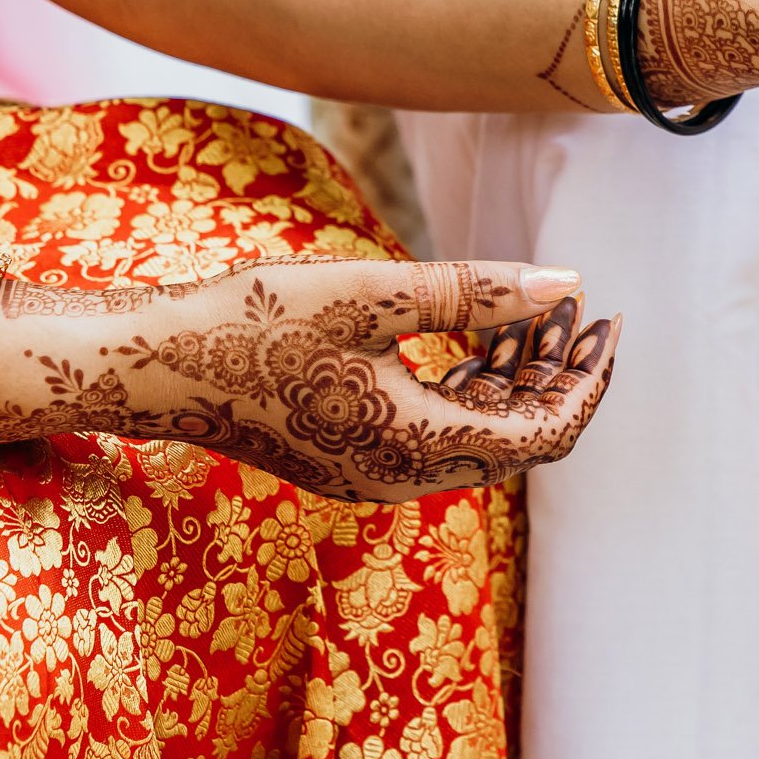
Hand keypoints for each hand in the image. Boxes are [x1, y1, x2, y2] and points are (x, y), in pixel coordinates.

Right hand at [0, 260, 618, 500]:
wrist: (151, 363)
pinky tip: (482, 335)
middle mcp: (403, 476)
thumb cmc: (252, 321)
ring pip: (478, 433)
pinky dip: (470, 384)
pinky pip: (437, 429)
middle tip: (584, 307)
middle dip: (560, 372)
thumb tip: (563, 282)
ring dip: (516, 376)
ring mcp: (375, 471)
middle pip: (519, 437)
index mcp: (417, 446)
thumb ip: (474, 292)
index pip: (544, 433)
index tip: (607, 320)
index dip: (587, 379)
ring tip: (541, 307)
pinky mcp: (351, 454)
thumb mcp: (372, 294)